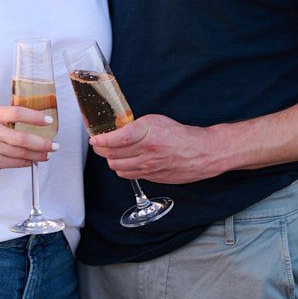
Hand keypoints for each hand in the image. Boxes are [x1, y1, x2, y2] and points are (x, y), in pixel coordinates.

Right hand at [0, 106, 57, 175]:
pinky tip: (34, 160)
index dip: (35, 117)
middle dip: (43, 143)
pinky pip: (15, 163)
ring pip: (21, 153)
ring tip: (47, 154)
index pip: (18, 113)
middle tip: (54, 145)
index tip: (49, 120)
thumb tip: (37, 123)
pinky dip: (27, 162)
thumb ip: (9, 119)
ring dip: (38, 155)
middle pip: (23, 138)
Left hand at [90, 114, 230, 184]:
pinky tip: (125, 161)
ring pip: (117, 167)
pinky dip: (122, 168)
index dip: (101, 140)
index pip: (115, 139)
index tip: (95, 138)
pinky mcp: (152, 177)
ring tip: (112, 152)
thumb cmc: (180, 134)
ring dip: (111, 160)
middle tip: (99, 144)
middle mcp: (146, 152)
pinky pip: (128, 175)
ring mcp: (148, 167)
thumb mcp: (156, 121)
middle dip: (101, 150)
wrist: (202, 152)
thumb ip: (135, 126)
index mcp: (147, 133)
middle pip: (111, 155)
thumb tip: (116, 130)